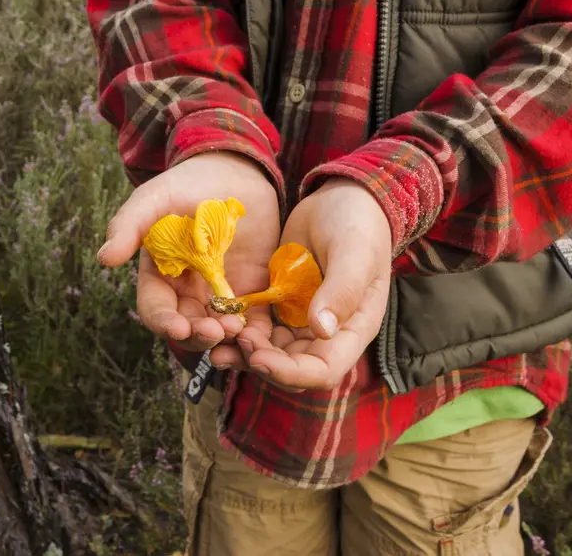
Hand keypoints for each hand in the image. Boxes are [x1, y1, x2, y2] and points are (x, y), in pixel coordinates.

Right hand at [97, 152, 280, 356]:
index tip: (178, 327)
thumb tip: (104, 258)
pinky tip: (258, 334)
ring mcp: (220, 293)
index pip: (156, 308)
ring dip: (225, 337)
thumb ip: (130, 225)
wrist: (236, 173)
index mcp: (160, 275)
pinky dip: (255, 335)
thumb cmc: (189, 184)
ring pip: (218, 329)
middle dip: (198, 335)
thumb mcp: (156, 198)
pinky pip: (252, 321)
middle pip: (188, 327)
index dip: (164, 322)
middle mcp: (188, 291)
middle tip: (215, 331)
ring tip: (237, 329)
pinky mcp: (252, 291)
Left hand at [232, 178, 393, 389]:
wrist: (342, 199)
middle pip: (291, 369)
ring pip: (270, 353)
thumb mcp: (354, 253)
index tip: (257, 356)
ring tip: (214, 340)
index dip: (290, 372)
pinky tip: (216, 321)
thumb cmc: (357, 224)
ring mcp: (301, 321)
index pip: (323, 370)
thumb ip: (341, 290)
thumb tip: (322, 330)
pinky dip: (239, 329)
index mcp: (352, 329)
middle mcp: (326, 333)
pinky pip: (259, 329)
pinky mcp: (281, 305)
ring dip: (243, 352)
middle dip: (259, 363)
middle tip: (229, 343)